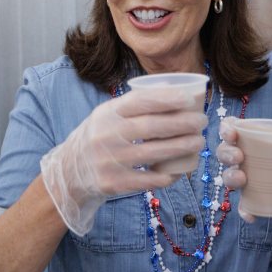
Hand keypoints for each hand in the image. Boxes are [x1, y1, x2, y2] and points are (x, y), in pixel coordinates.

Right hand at [40, 89, 206, 235]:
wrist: (69, 172)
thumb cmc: (98, 137)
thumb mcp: (107, 115)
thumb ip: (134, 103)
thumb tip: (172, 88)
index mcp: (107, 114)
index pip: (139, 102)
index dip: (166, 99)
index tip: (189, 99)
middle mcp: (106, 135)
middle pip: (151, 127)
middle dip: (181, 124)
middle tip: (201, 122)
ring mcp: (109, 161)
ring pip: (152, 153)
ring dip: (180, 147)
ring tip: (199, 142)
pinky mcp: (112, 183)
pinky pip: (145, 180)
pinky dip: (164, 176)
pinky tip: (180, 171)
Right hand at [218, 122, 271, 222]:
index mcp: (254, 137)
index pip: (231, 128)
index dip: (226, 129)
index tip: (231, 133)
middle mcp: (245, 155)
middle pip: (224, 152)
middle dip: (226, 153)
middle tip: (239, 157)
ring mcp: (248, 177)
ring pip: (229, 176)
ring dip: (230, 177)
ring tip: (242, 179)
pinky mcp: (255, 196)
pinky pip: (244, 205)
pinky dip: (244, 210)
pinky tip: (250, 215)